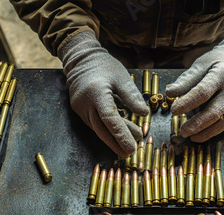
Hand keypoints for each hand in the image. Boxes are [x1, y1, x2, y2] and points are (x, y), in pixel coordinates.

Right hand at [59, 31, 148, 157]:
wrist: (80, 59)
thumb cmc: (104, 66)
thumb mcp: (122, 77)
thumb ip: (132, 96)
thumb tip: (144, 114)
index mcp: (97, 93)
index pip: (110, 119)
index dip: (121, 135)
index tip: (132, 147)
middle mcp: (85, 104)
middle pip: (102, 130)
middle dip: (117, 144)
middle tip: (131, 153)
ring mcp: (80, 108)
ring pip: (98, 129)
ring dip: (112, 139)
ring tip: (128, 147)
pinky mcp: (79, 110)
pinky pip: (94, 124)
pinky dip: (106, 131)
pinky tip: (118, 135)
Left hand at [166, 21, 223, 141]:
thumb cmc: (221, 60)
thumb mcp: (203, 63)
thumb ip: (187, 79)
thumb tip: (170, 93)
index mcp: (221, 73)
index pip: (202, 92)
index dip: (187, 103)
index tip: (174, 111)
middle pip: (214, 111)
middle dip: (196, 124)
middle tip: (182, 131)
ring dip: (208, 132)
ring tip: (193, 137)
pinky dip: (219, 128)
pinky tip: (207, 130)